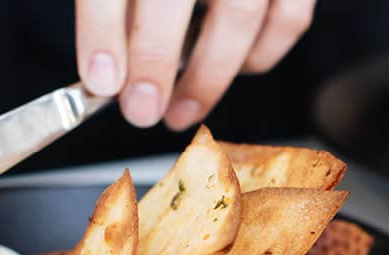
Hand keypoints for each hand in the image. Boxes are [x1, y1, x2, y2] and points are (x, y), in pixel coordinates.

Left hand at [76, 0, 314, 129]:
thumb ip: (115, 8)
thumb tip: (108, 71)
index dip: (102, 31)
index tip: (100, 81)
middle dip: (154, 60)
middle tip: (141, 110)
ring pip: (240, 14)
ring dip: (208, 75)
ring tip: (181, 110)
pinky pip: (288, 19)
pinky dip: (259, 55)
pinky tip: (232, 70)